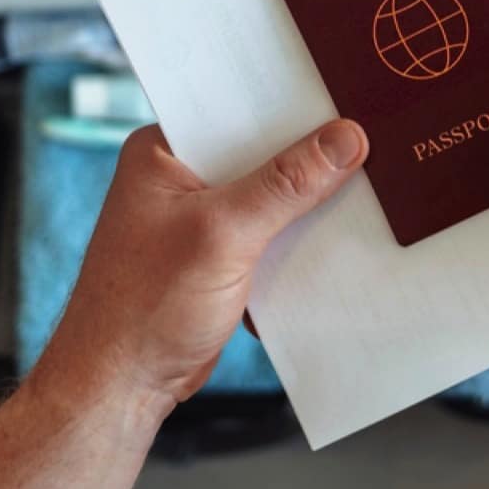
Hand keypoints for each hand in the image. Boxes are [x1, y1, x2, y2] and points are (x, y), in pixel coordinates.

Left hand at [36, 120, 368, 403]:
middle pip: (262, 152)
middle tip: (368, 144)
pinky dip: (297, 243)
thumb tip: (344, 139)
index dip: (290, 104)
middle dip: (308, 159)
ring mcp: (200, 220)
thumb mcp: (223, 233)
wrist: (121, 387)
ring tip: (365, 191)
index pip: (238, 109)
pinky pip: (271, 235)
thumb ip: (286, 185)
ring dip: (308, 206)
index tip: (345, 100)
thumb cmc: (142, 308)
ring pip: (272, 197)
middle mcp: (180, 178)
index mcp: (163, 151)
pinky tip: (336, 242)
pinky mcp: (220, 258)